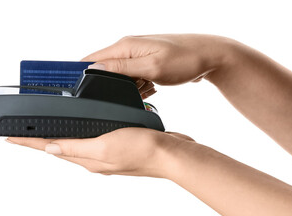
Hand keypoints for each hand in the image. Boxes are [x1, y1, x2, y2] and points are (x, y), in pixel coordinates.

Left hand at [6, 128, 193, 177]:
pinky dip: (80, 132)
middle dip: (40, 139)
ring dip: (59, 136)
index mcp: (88, 159)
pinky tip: (81, 126)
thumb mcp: (104, 146)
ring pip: (75, 142)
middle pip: (59, 147)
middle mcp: (94, 157)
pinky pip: (92, 138)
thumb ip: (76, 147)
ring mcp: (106, 152)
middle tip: (24, 131)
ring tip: (46, 129)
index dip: (28, 142)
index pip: (50, 148)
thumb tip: (50, 148)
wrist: (170, 153)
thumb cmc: (142, 149)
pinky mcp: (117, 145)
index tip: (8, 137)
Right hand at [83, 34, 229, 97]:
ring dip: (129, 89)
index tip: (80, 92)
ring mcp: (138, 57)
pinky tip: (154, 88)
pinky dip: (141, 88)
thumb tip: (94, 69)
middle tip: (130, 93)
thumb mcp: (153, 67)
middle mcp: (129, 50)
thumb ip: (123, 69)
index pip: (92, 59)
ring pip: (121, 79)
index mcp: (126, 47)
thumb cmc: (185, 59)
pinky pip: (135, 80)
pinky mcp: (146, 65)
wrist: (211, 56)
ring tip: (148, 88)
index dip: (82, 75)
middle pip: (106, 71)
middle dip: (111, 87)